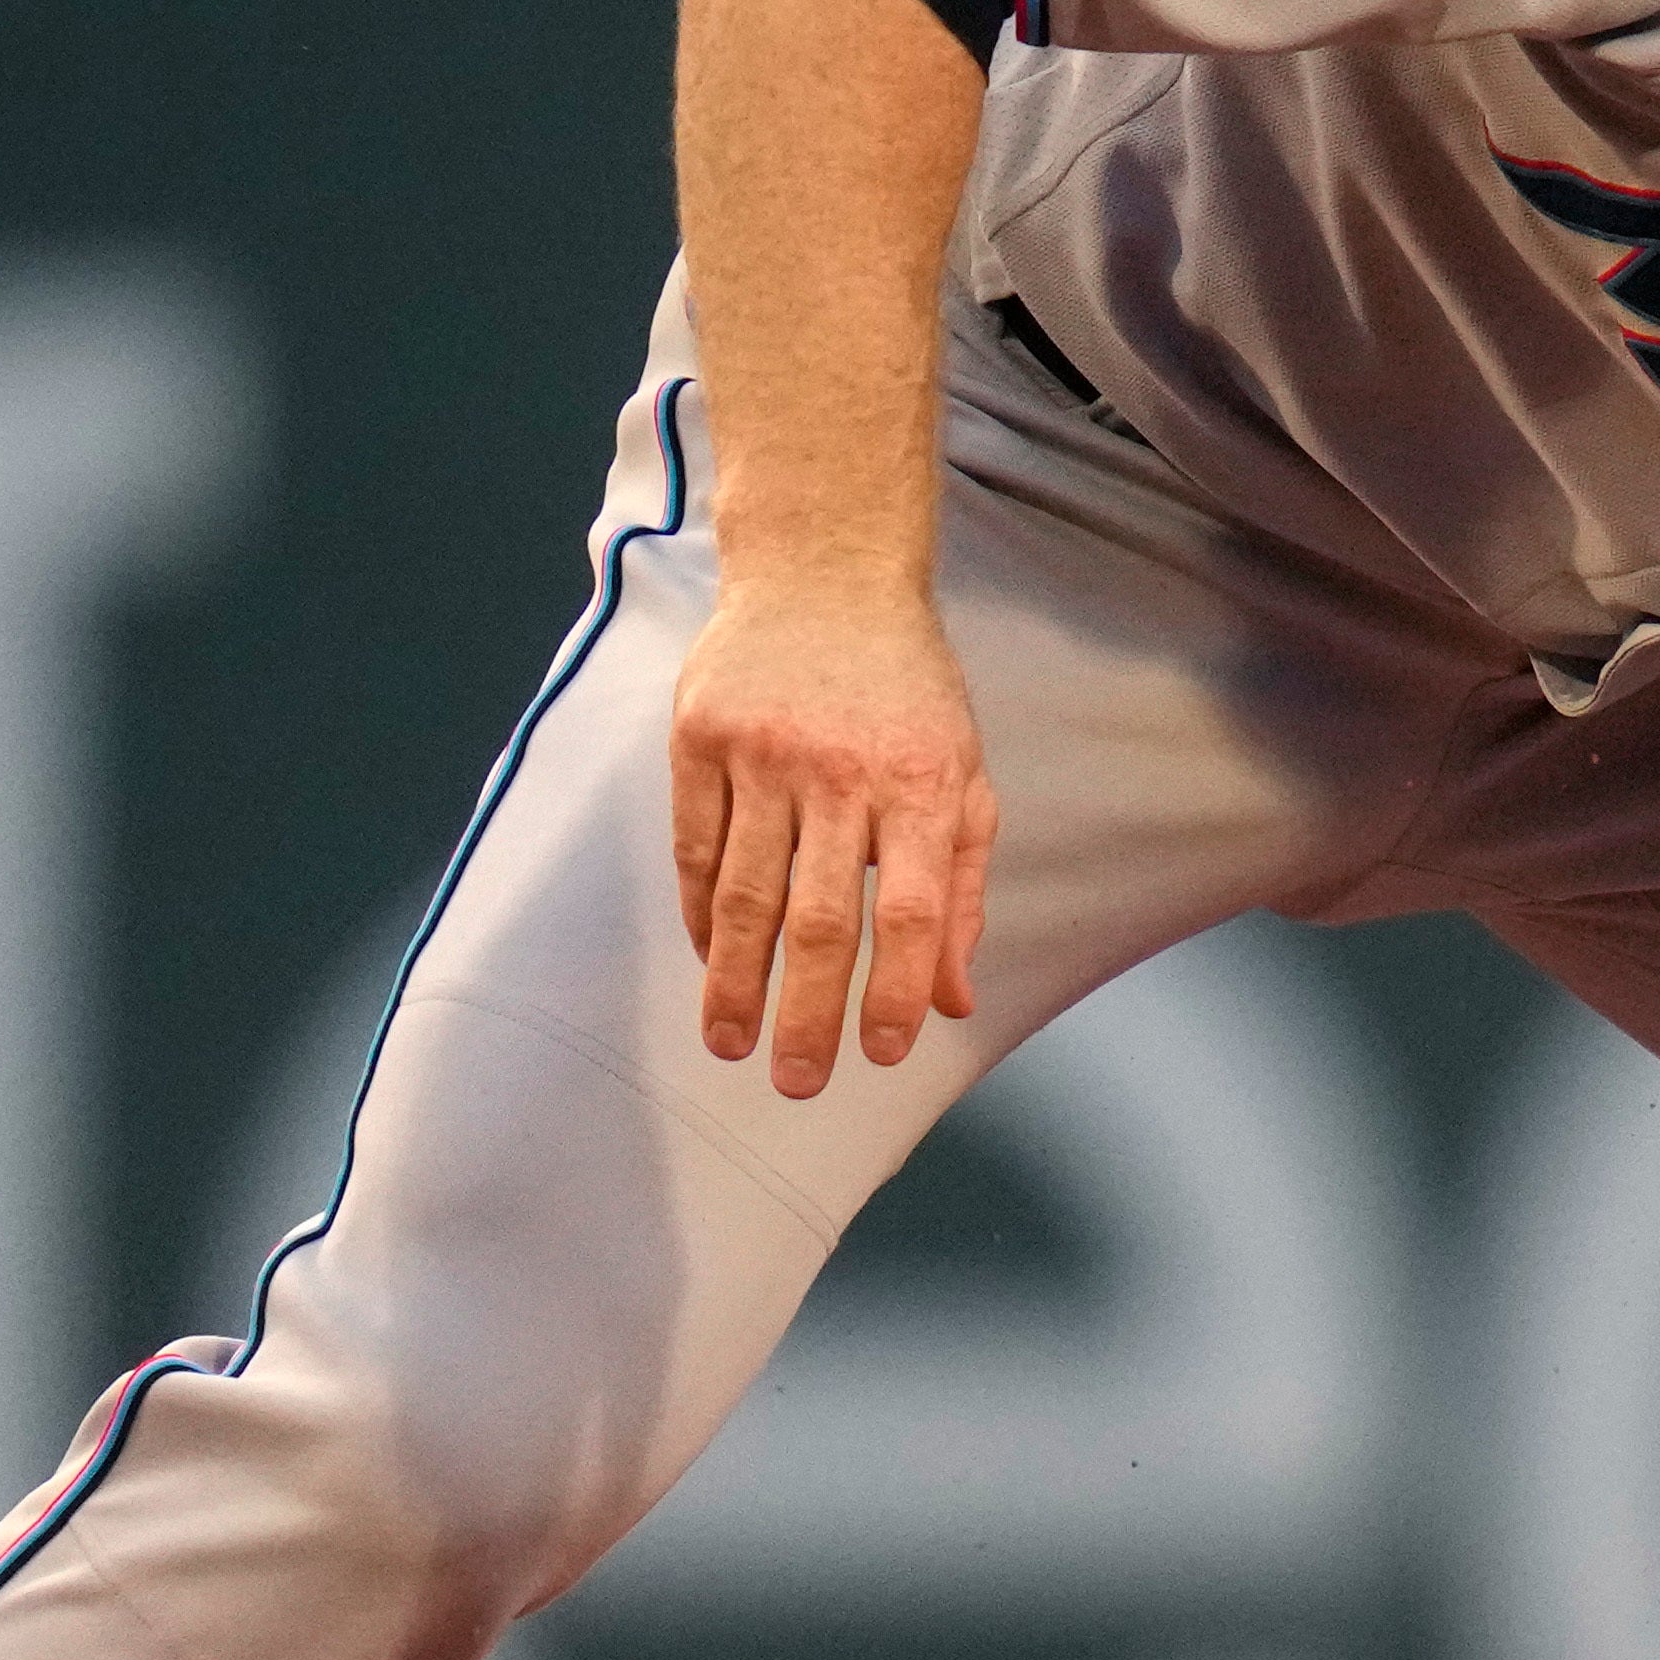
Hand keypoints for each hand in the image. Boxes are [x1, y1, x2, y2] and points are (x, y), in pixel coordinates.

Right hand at [663, 560, 993, 1095]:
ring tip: (731, 1043)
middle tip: (797, 1083)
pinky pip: (696, 847)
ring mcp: (762, 752)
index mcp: (921, 783)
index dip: (897, 989)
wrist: (825, 576)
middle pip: (819, 917)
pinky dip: (704, 914)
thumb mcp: (963, 778)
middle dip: (806, 1012)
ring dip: (736, 981)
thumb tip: (955, 1000)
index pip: (911, 910)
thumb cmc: (908, 693)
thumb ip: (962, 891)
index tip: (883, 1053)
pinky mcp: (700, 737)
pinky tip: (712, 961)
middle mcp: (840, 771)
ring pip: (746, 893)